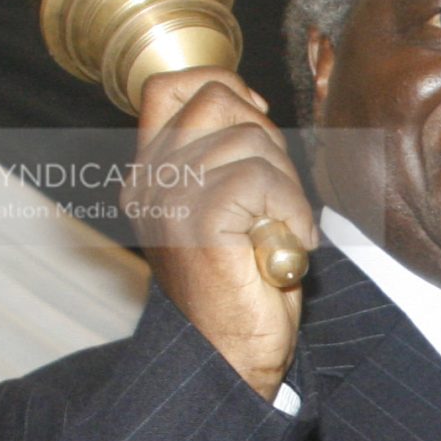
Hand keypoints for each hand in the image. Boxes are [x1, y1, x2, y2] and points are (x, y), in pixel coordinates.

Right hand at [127, 67, 316, 399]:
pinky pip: (261, 178)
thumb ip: (224, 157)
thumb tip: (250, 104)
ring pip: (248, 139)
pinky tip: (285, 244)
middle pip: (216, 100)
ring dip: (286, 182)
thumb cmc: (241, 288)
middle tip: (279, 194)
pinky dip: (290, 209)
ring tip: (281, 228)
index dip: (222, 84)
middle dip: (268, 137)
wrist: (230, 356)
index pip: (167, 86)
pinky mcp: (197, 219)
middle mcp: (149, 180)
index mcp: (149, 172)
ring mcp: (168, 198)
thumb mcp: (226, 207)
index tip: (259, 113)